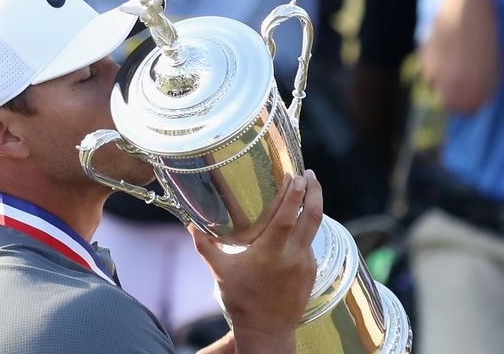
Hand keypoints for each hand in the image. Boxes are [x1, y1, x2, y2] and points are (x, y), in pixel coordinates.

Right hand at [189, 170, 322, 353]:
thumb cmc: (242, 301)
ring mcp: (305, 263)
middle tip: (310, 174)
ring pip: (315, 228)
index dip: (294, 194)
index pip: (288, 216)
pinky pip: (310, 243)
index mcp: (271, 252)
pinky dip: (306, 228)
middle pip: (312, 216)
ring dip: (312, 207)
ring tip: (307, 191)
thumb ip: (205, 247)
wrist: (267, 331)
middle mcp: (293, 255)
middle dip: (314, 192)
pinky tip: (298, 223)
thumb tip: (190, 225)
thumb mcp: (220, 272)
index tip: (297, 176)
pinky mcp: (311, 271)